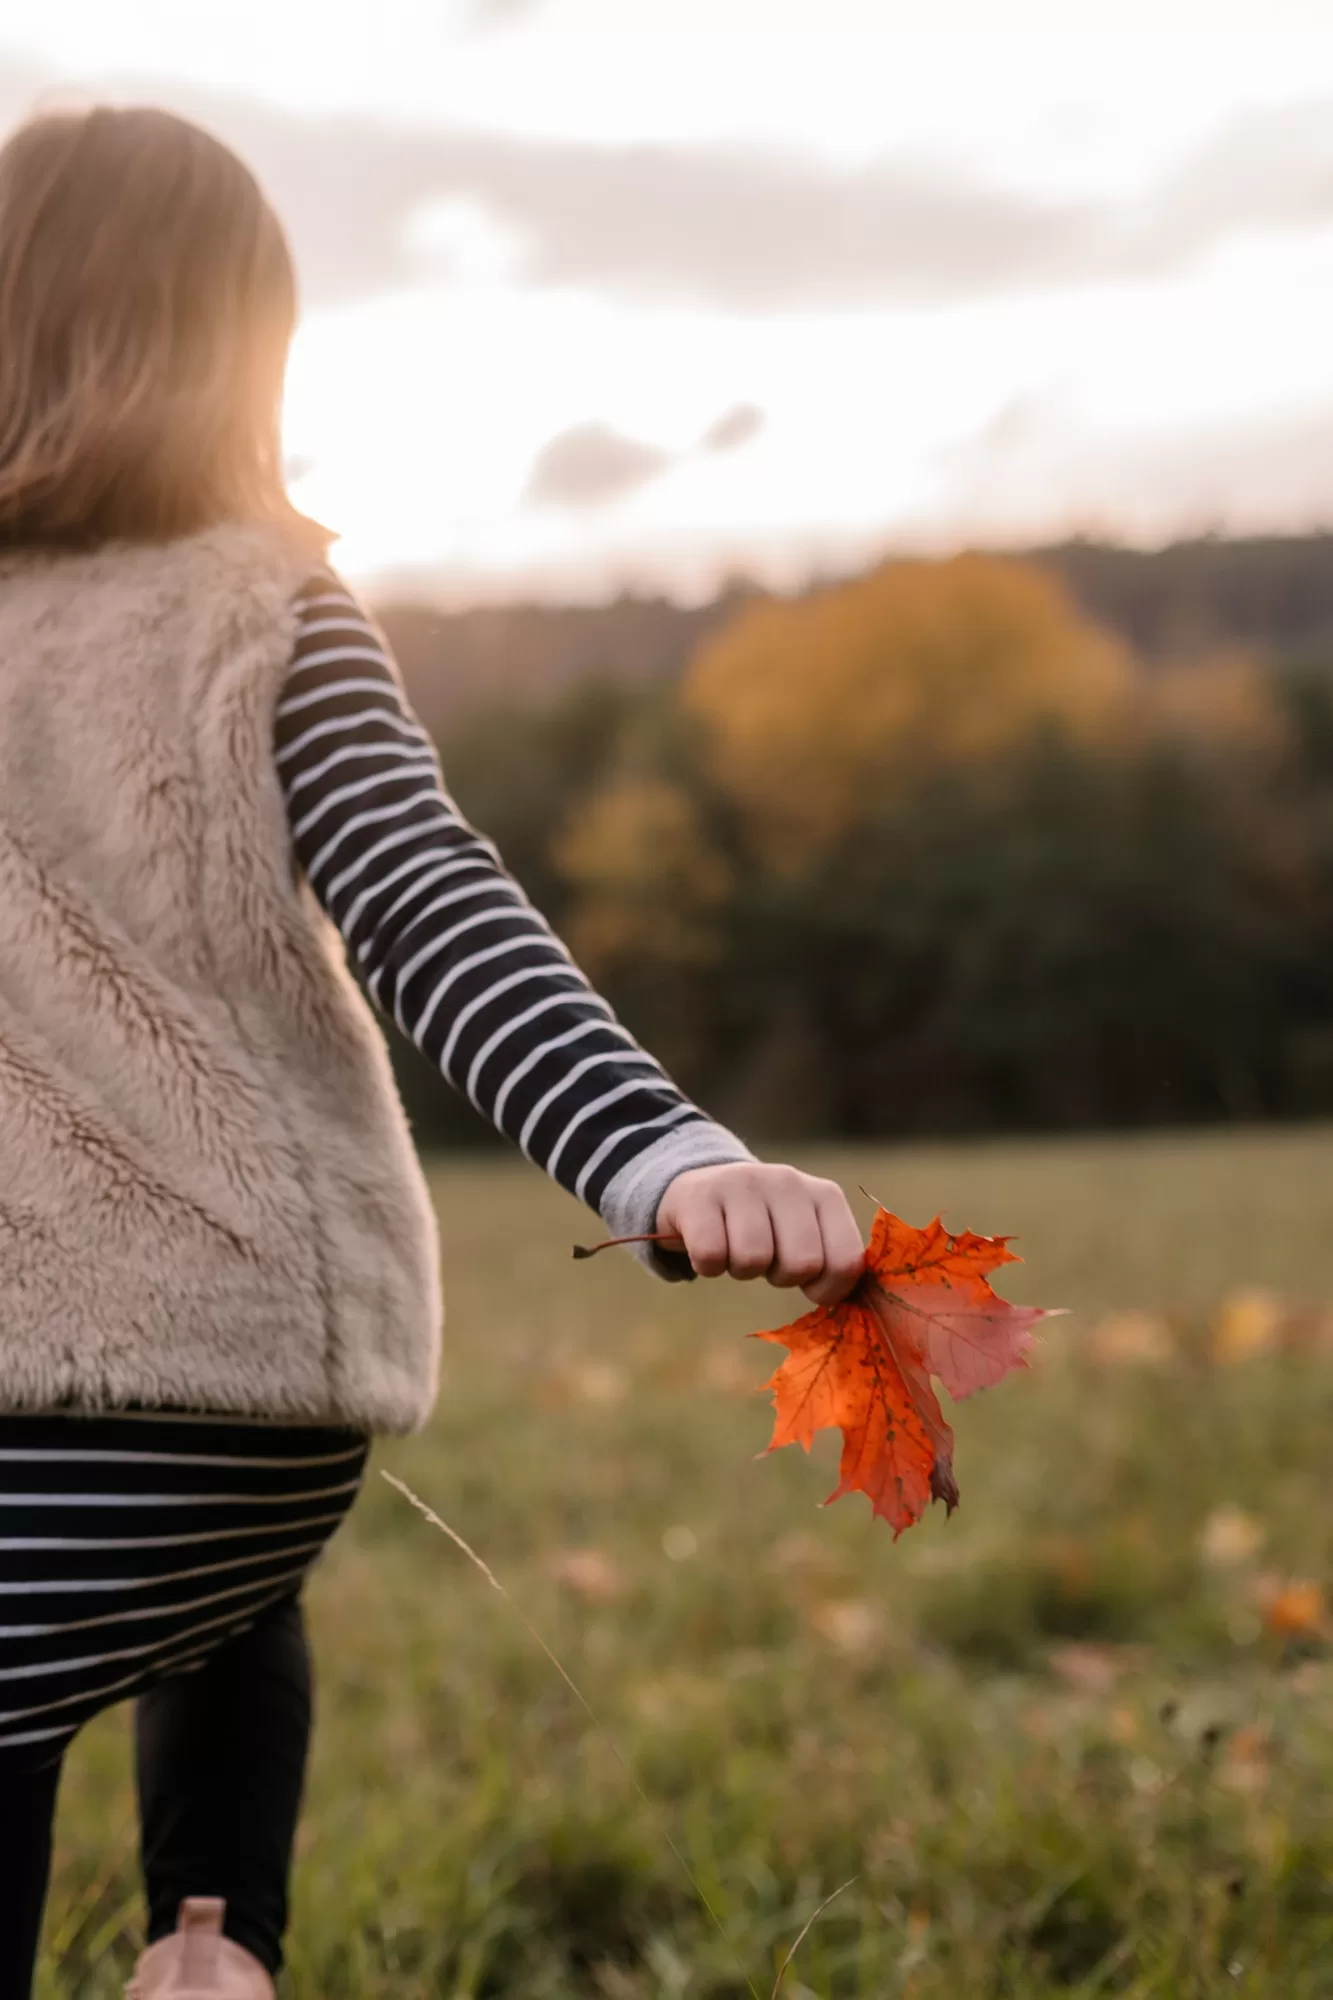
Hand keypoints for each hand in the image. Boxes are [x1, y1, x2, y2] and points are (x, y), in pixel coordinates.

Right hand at [655, 1161, 864, 1306]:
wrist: (703, 1188)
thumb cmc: (764, 1226)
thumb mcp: (806, 1234)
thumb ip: (832, 1262)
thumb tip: (850, 1304)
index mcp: (825, 1196)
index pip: (846, 1261)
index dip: (827, 1289)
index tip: (808, 1284)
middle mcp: (788, 1182)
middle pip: (801, 1264)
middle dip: (781, 1276)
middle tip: (767, 1259)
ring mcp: (742, 1182)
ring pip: (753, 1259)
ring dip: (741, 1269)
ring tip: (736, 1248)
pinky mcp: (700, 1195)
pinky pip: (710, 1256)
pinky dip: (707, 1265)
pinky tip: (709, 1243)